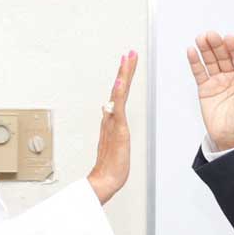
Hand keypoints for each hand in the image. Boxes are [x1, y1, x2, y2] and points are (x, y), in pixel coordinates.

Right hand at [88, 51, 137, 204]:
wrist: (104, 181)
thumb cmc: (110, 167)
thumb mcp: (115, 144)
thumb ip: (112, 128)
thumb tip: (107, 113)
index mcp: (112, 121)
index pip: (119, 95)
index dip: (123, 79)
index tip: (127, 64)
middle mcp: (110, 118)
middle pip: (118, 89)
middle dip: (124, 70)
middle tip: (129, 53)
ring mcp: (113, 123)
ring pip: (118, 94)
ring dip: (123, 75)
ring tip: (126, 59)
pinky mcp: (117, 130)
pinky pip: (118, 108)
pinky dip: (119, 94)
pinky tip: (121, 82)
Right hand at [186, 31, 233, 150]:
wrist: (228, 138)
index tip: (229, 38)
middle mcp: (231, 76)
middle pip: (224, 56)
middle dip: (217, 45)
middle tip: (211, 35)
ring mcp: (217, 81)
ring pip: (211, 61)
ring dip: (206, 49)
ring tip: (200, 38)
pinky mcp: (205, 88)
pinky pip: (199, 72)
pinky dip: (195, 62)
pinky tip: (191, 51)